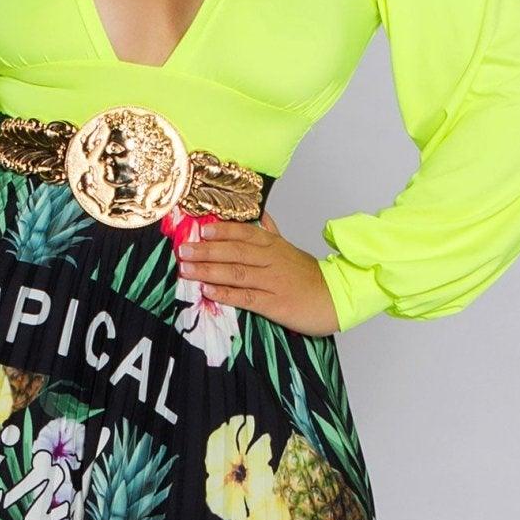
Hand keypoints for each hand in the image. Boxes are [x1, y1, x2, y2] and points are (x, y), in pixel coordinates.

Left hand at [175, 209, 341, 334]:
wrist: (336, 298)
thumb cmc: (310, 276)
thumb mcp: (290, 248)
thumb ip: (271, 232)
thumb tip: (259, 215)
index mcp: (274, 246)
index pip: (245, 233)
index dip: (222, 231)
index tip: (201, 229)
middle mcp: (271, 260)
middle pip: (235, 251)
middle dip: (207, 250)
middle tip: (183, 249)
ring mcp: (272, 282)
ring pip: (237, 273)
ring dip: (209, 270)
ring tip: (187, 269)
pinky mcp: (274, 304)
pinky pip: (246, 297)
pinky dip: (226, 293)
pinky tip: (208, 291)